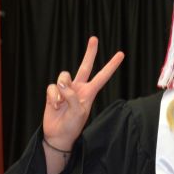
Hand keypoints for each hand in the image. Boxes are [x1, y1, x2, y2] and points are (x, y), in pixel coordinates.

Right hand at [41, 36, 124, 173]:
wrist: (57, 135)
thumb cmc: (72, 126)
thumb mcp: (78, 113)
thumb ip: (72, 96)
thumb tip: (62, 83)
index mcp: (89, 93)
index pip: (102, 76)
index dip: (111, 65)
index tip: (121, 54)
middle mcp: (78, 88)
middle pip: (85, 66)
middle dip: (90, 52)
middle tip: (94, 38)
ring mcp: (66, 89)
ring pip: (63, 76)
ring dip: (61, 89)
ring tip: (60, 103)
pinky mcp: (53, 92)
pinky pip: (52, 86)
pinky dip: (52, 96)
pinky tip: (54, 105)